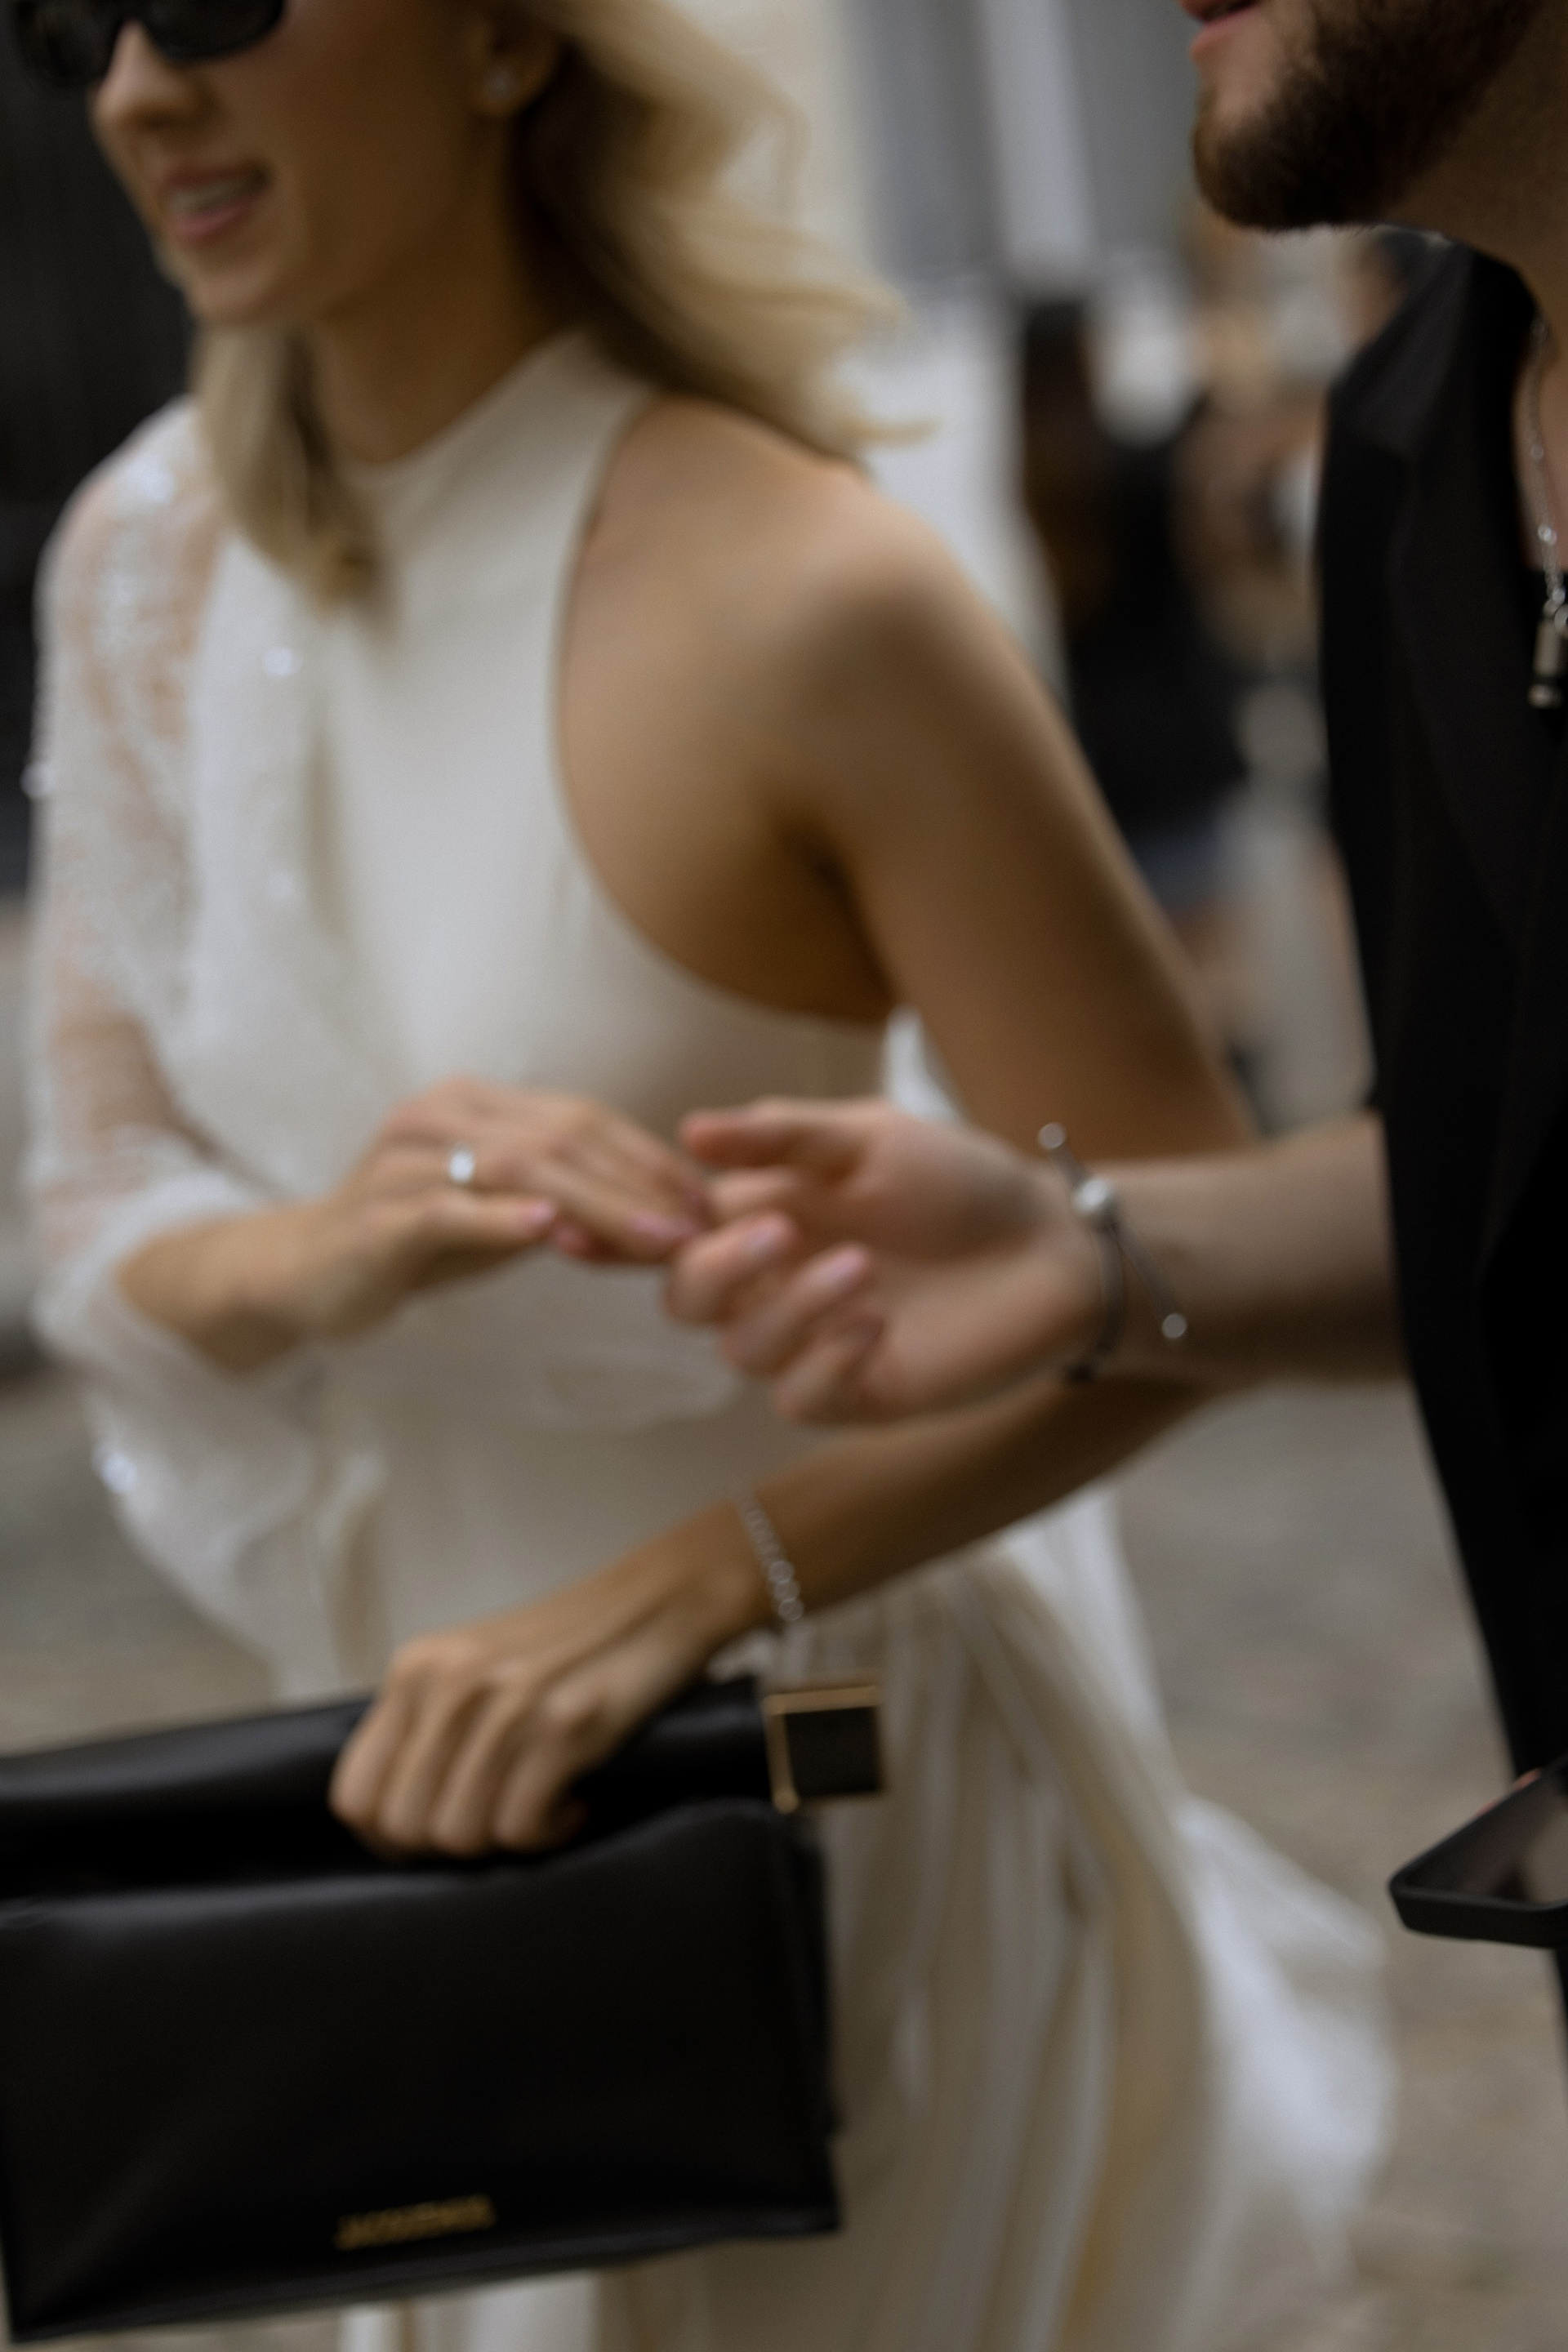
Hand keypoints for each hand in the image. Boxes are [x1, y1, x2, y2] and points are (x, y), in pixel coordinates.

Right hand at [120, 1077, 710, 1369]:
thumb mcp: (502, 1216)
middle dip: (638, 1184)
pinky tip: (549, 1232)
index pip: (581, 1118)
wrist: (305, 1274)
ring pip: (518, 1170)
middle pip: (560, 1138)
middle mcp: (440, 1116)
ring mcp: (405, 1161)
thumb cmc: (417, 1242)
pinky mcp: (379, 1215)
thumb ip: (569, 1206)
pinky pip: (449, 1209)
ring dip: (597, 1206)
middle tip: (697, 1228)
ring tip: (653, 1239)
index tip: (707, 1202)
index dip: (649, 1157)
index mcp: (475, 1104)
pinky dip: (502, 1219)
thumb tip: (665, 1215)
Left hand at [329, 1506, 766, 1854]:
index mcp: (417, 1670)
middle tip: (497, 1825)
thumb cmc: (573, 1643)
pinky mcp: (561, 1727)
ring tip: (541, 1808)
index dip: (386, 1838)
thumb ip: (430, 1723)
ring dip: (504, 1842)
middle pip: (404, 1827)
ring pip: (458, 1836)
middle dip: (449, 1848)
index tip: (432, 1839)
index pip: (353, 1793)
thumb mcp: (478, 1666)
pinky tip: (574, 1803)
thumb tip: (398, 1818)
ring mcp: (504, 1706)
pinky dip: (549, 1834)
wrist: (662, 1599)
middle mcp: (449, 1685)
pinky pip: (519, 1829)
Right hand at [667, 1099, 1102, 1421]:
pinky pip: (800, 1398)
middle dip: (716, 1267)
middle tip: (782, 1230)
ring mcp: (814, 1342)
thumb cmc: (963, 1180)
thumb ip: (784, 1136)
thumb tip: (689, 1130)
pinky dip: (824, 1361)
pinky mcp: (860, 1392)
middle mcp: (776, 1282)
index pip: (675, 1232)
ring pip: (741, 1350)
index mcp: (764, 1215)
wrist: (1052, 1243)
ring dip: (791, 1308)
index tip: (604, 1224)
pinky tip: (875, 1323)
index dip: (628, 1234)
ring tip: (865, 1271)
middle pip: (686, 1300)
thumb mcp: (872, 1137)